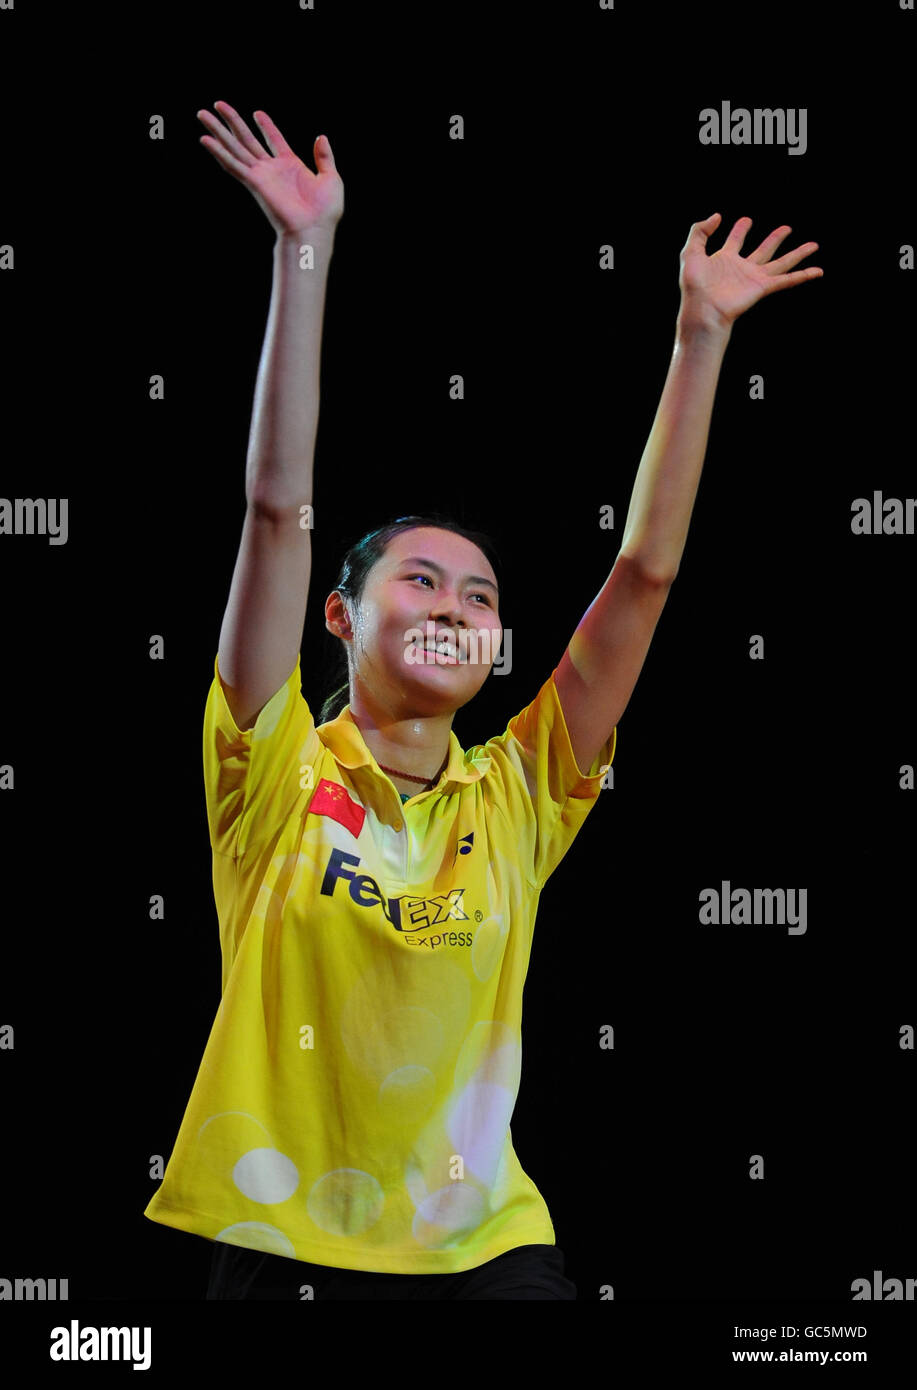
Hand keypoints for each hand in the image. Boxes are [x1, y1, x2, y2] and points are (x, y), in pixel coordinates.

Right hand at [197, 101, 343, 237]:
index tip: (257, 113)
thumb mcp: (331, 178)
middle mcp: (272, 169)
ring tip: (202, 114)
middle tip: (217, 104)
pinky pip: (232, 165)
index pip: (274, 140)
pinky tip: (205, 140)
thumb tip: (321, 137)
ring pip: (234, 147)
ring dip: (218, 131)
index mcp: (291, 165)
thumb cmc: (325, 212)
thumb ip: (324, 157)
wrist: (314, 230)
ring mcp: (260, 175)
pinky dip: (218, 152)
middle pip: (247, 140)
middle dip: (232, 121)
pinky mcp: (254, 183)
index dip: (266, 126)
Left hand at [678, 213, 821, 332]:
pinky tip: (818, 271)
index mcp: (724, 260)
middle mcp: (742, 268)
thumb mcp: (690, 253)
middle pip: (764, 250)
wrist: (703, 309)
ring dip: (797, 254)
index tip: (746, 220)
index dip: (740, 229)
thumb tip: (717, 216)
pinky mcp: (763, 287)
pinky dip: (804, 275)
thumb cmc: (694, 286)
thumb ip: (700, 231)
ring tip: (813, 245)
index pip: (735, 241)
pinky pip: (787, 280)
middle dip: (775, 238)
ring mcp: (754, 278)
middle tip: (787, 228)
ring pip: (781, 263)